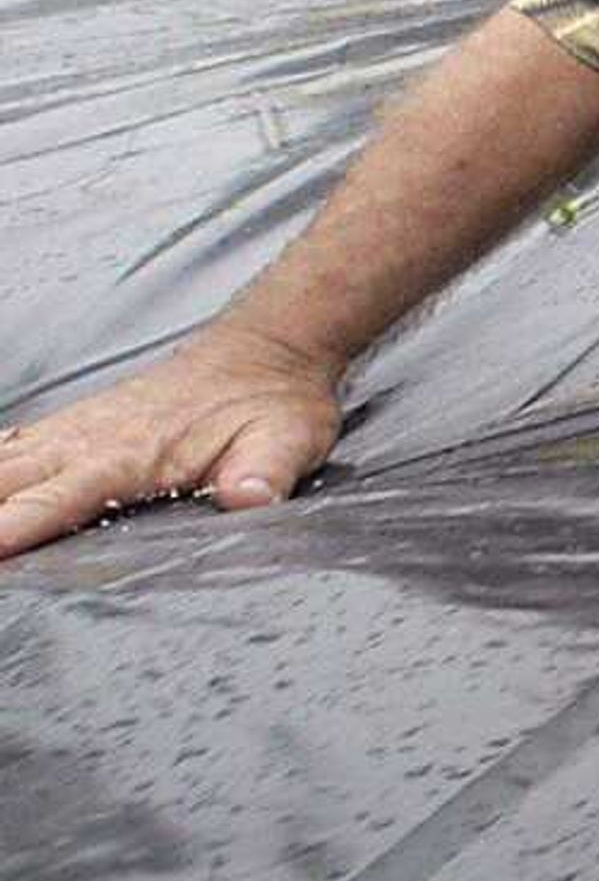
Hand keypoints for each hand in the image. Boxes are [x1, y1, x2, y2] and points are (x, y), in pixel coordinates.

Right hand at [0, 323, 346, 562]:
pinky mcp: (73, 428)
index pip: (54, 500)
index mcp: (126, 455)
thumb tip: (248, 497)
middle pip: (2, 485)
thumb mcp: (288, 440)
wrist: (266, 351)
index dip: (10, 529)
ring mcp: (74, 431)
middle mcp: (85, 441)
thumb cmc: (274, 404)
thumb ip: (265, 470)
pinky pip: (8, 448)